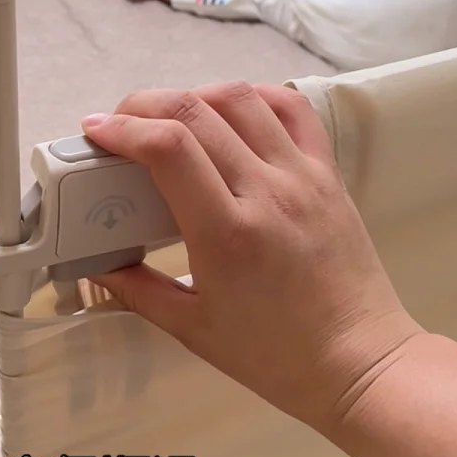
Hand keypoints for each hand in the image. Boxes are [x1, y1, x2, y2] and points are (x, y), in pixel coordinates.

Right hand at [81, 84, 422, 434]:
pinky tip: (231, 110)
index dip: (123, 128)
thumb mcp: (193, 328)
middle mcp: (267, 192)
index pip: (169, 147)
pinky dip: (255, 96)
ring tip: (171, 116)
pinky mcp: (328, 175)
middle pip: (196, 111)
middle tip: (120, 123)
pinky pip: (293, 111)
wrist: (360, 362)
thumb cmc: (277, 355)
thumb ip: (138, 291)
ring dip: (195, 94)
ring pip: (242, 99)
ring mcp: (302, 177)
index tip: (96, 131)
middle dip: (144, 105)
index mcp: (227, 233)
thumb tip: (99, 265)